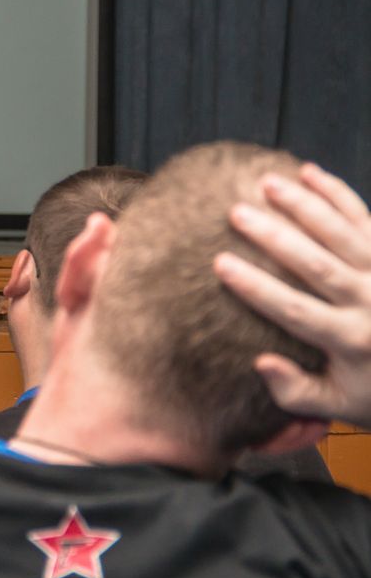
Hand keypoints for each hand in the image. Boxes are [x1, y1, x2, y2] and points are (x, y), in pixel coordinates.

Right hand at [215, 163, 370, 428]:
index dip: (255, 286)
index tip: (220, 263)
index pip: (294, 309)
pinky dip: (339, 194)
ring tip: (267, 183)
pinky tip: (310, 172)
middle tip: (237, 212)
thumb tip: (261, 362)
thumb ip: (295, 391)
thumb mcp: (337, 405)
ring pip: (342, 234)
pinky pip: (365, 219)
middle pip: (317, 264)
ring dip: (305, 205)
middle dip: (275, 236)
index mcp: (351, 341)